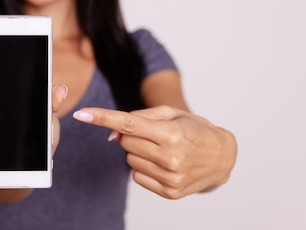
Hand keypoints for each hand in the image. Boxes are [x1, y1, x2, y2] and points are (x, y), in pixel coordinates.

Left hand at [73, 105, 236, 198]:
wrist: (223, 157)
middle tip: (154, 135)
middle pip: (125, 142)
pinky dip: (145, 168)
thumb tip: (111, 135)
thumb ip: (139, 116)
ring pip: (130, 160)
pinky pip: (137, 177)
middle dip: (133, 135)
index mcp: (172, 134)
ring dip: (140, 152)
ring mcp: (171, 177)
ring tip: (164, 149)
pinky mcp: (170, 192)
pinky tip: (164, 164)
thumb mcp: (172, 113)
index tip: (81, 114)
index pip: (128, 124)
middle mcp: (171, 157)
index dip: (102, 118)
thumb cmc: (196, 130)